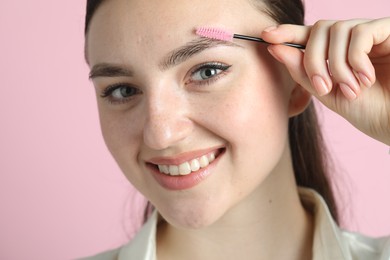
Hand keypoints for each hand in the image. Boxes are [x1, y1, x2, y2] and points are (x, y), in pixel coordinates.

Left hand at [261, 17, 389, 145]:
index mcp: (337, 52)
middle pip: (319, 29)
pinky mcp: (389, 31)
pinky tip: (365, 79)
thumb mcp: (327, 93)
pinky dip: (355, 59)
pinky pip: (360, 33)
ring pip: (337, 29)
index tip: (266, 35)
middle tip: (322, 87)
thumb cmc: (367, 111)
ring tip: (350, 89)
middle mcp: (352, 39)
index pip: (309, 35)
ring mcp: (371, 34)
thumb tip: (275, 48)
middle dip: (312, 59)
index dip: (288, 32)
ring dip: (336, 64)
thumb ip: (303, 72)